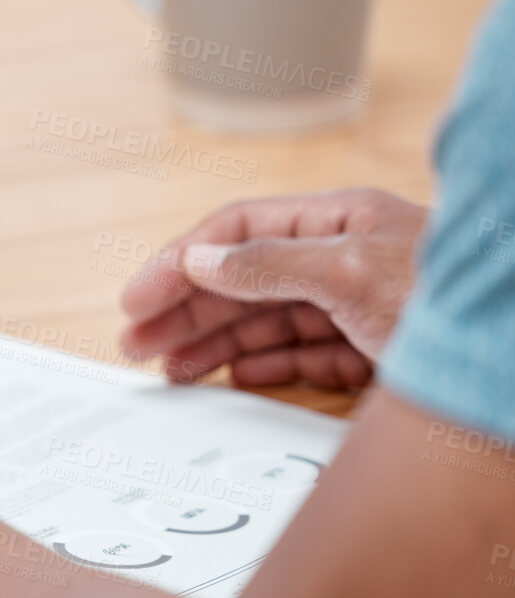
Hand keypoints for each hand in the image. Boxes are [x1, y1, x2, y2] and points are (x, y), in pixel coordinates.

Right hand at [119, 188, 426, 388]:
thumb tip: (204, 260)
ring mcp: (361, 304)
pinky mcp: (378, 350)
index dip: (179, 263)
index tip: (139, 299)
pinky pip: (304, 355)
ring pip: (267, 320)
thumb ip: (270, 264)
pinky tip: (236, 377)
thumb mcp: (353, 274)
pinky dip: (264, 366)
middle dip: (186, 310)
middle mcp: (345, 257)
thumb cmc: (460, 304)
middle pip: (243, 279)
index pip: (236, 232)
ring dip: (214, 343)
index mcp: (338, 221)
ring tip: (171, 368)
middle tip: (138, 343)